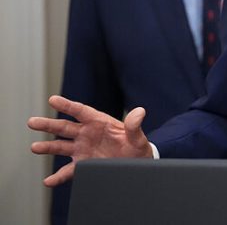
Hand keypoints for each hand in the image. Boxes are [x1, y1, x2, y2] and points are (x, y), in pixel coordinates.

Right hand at [28, 95, 153, 186]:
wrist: (137, 164)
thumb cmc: (137, 147)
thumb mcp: (137, 137)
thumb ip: (135, 126)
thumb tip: (140, 112)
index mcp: (99, 122)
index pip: (81, 111)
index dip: (67, 105)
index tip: (53, 99)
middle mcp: (87, 134)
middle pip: (65, 127)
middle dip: (48, 124)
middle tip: (32, 122)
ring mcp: (83, 148)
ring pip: (61, 146)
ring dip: (48, 147)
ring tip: (35, 147)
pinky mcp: (83, 163)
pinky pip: (68, 171)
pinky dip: (58, 176)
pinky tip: (49, 180)